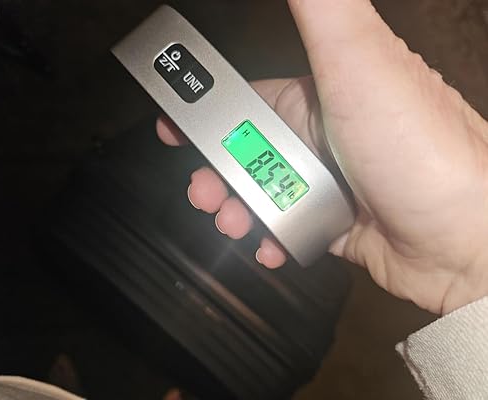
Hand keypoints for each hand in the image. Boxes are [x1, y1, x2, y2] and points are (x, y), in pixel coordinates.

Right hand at [156, 0, 487, 314]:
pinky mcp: (338, 224)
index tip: (179, 128)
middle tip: (204, 192)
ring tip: (234, 224)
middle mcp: (327, 135)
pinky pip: (289, 230)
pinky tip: (270, 246)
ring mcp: (333, 182)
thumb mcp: (358, 58)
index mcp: (323, 93)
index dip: (210, 112)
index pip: (250, 97)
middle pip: (249, 152)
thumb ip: (319, 8)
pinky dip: (272, 239)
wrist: (468, 239)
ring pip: (264, 194)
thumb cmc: (421, 148)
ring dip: (239, 211)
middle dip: (217, 172)